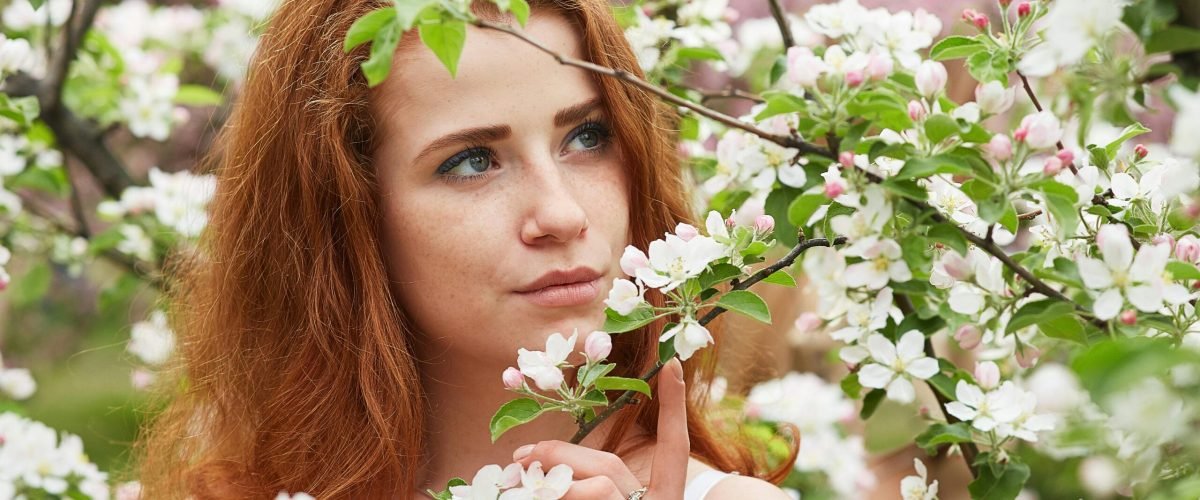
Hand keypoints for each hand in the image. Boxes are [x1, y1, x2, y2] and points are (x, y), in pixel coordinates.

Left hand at [511, 357, 689, 498]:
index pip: (674, 447)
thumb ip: (586, 477)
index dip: (673, 407)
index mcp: (664, 497)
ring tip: (519, 486)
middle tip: (520, 455)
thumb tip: (529, 457)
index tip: (671, 364)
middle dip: (561, 457)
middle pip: (611, 467)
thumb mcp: (604, 497)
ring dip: (556, 486)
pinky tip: (529, 499)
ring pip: (600, 488)